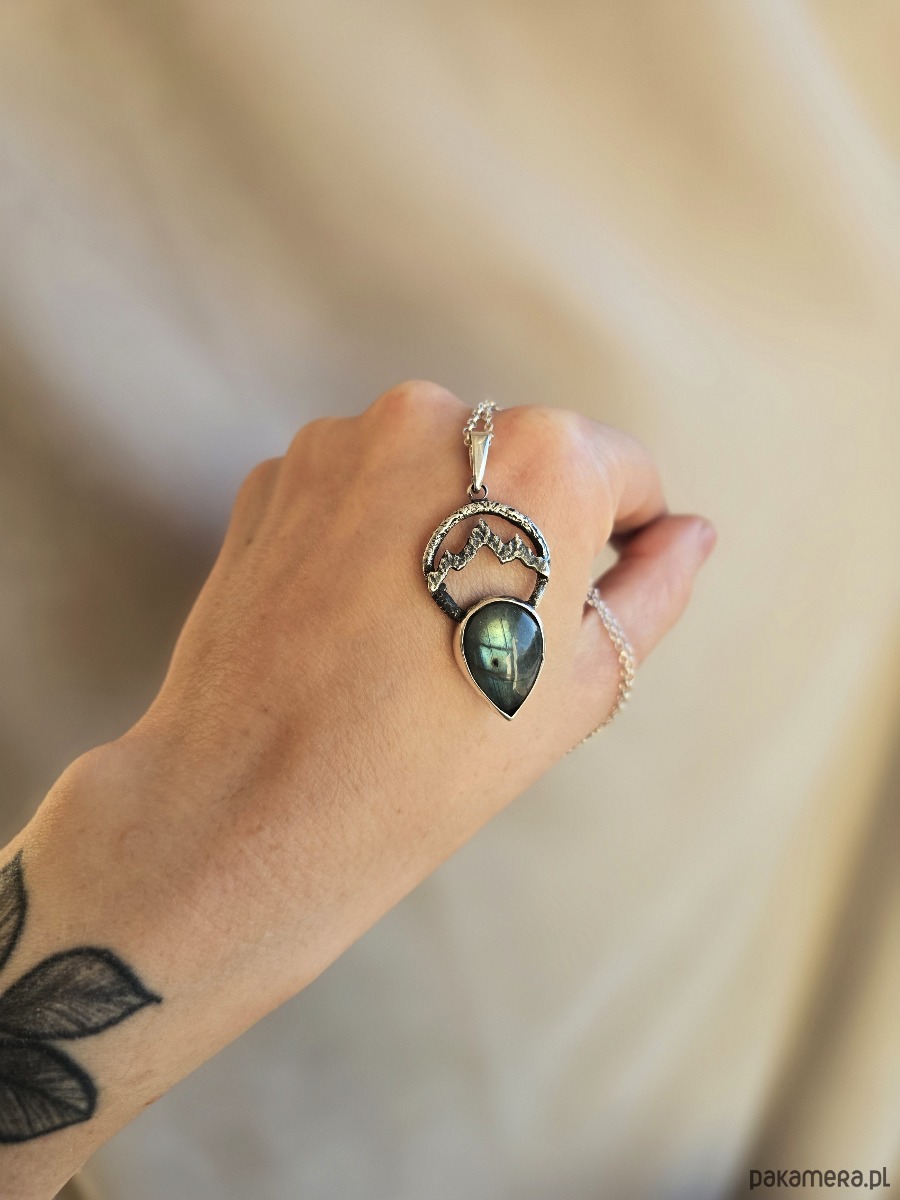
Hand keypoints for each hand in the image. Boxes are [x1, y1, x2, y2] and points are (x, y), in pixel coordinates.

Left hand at [127, 379, 714, 978]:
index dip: (618, 542)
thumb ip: (657, 588)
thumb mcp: (584, 682)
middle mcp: (438, 414)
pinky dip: (366, 533)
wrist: (260, 803)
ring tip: (409, 628)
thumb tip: (691, 533)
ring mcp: (342, 438)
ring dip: (442, 524)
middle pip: (523, 460)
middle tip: (487, 630)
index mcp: (542, 455)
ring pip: (434, 469)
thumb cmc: (439, 757)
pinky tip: (351, 614)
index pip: (622, 471)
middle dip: (524, 529)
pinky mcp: (277, 472)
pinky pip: (355, 486)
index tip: (575, 607)